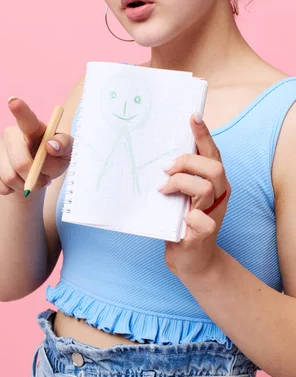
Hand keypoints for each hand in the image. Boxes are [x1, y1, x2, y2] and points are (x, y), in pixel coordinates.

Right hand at [0, 98, 73, 196]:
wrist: (36, 176)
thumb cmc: (53, 160)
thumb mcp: (67, 154)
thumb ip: (64, 146)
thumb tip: (50, 145)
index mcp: (33, 127)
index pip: (27, 118)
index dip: (19, 109)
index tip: (13, 101)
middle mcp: (12, 132)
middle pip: (20, 161)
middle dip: (33, 178)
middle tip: (43, 182)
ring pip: (7, 176)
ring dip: (23, 186)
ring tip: (31, 182)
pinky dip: (6, 190)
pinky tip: (13, 186)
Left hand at [158, 113, 230, 279]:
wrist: (192, 259)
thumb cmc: (182, 222)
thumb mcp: (180, 194)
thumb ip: (177, 176)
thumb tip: (157, 153)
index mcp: (214, 182)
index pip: (212, 152)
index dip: (204, 134)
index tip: (193, 116)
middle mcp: (219, 194)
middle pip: (214, 166)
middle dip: (187, 162)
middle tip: (166, 170)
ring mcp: (214, 213)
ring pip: (205, 188)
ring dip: (180, 185)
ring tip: (164, 191)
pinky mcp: (205, 234)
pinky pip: (199, 219)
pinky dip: (186, 217)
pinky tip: (179, 221)